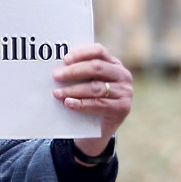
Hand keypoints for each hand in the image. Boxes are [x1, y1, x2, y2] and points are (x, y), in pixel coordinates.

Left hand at [52, 43, 133, 157]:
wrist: (99, 129)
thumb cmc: (89, 101)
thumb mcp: (86, 84)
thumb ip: (79, 75)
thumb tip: (57, 69)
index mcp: (113, 63)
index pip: (98, 51)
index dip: (81, 53)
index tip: (65, 59)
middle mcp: (122, 75)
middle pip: (96, 67)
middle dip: (73, 71)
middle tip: (56, 76)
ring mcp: (125, 91)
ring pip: (96, 87)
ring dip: (73, 90)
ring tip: (56, 93)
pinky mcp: (122, 108)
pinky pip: (98, 104)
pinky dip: (81, 104)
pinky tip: (68, 103)